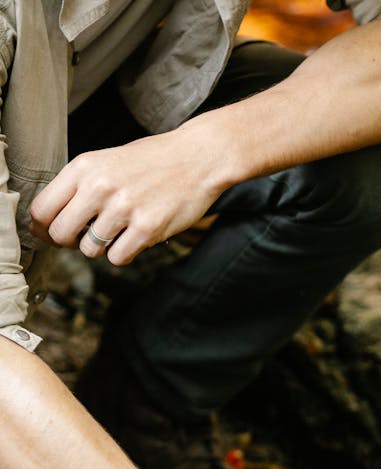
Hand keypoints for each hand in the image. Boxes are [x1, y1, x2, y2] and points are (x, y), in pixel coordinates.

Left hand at [29, 130, 222, 265]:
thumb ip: (77, 187)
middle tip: (84, 237)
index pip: (43, 208)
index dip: (42, 229)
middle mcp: (100, 187)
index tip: (51, 234)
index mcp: (85, 167)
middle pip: (61, 234)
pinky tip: (134, 237)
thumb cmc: (152, 162)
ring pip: (89, 249)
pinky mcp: (147, 228)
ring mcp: (124, 209)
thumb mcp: (106, 162)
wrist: (197, 158)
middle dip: (69, 242)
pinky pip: (117, 257)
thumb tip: (47, 224)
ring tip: (117, 232)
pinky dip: (123, 253)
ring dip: (100, 247)